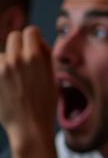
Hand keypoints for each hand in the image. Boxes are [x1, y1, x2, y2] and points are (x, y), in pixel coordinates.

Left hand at [0, 26, 56, 142]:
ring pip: (3, 53)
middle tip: (25, 61)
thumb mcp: (53, 79)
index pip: (30, 31)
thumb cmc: (45, 104)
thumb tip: (37, 44)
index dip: (34, 38)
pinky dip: (2, 72)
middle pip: (14, 37)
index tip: (35, 48)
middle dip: (20, 45)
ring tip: (15, 79)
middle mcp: (17, 59)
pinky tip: (8, 86)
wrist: (29, 127)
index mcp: (36, 58)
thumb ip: (45, 58)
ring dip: (8, 61)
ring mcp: (2, 68)